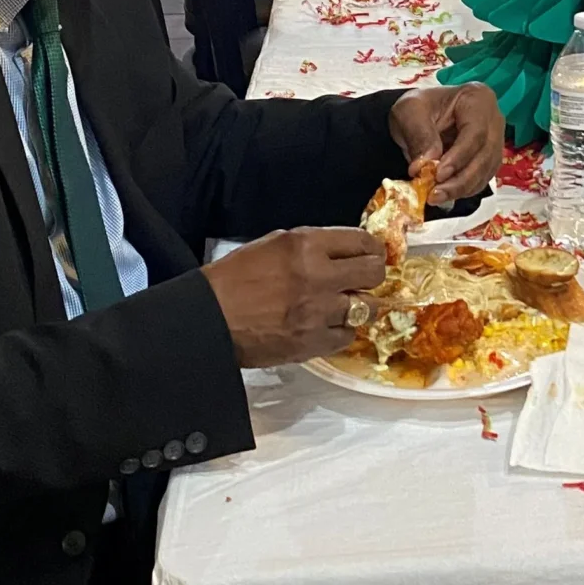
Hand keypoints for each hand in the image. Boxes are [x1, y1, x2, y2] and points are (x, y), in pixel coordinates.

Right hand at [201, 226, 386, 365]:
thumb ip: (311, 246)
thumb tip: (342, 253)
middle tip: (364, 279)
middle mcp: (318, 276)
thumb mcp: (272, 245)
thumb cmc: (234, 279)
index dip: (372, 248)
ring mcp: (319, 312)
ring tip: (345, 305)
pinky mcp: (313, 343)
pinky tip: (328, 326)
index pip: (361, 241)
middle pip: (374, 273)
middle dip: (373, 275)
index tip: (372, 254)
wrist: (209, 320)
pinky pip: (347, 336)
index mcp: (305, 245)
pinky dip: (341, 331)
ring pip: (368, 308)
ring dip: (360, 305)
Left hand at [390, 83, 505, 208]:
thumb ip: (419, 136)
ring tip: (435, 197)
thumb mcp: (409, 113)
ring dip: (461, 188)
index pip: (476, 132)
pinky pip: (482, 178)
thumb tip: (426, 165)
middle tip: (435, 194)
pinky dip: (464, 190)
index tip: (437, 174)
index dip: (459, 157)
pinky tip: (444, 194)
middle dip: (460, 179)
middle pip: (485, 155)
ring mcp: (495, 140)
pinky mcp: (489, 159)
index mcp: (478, 98)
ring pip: (486, 171)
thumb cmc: (418, 108)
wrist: (419, 117)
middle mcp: (494, 119)